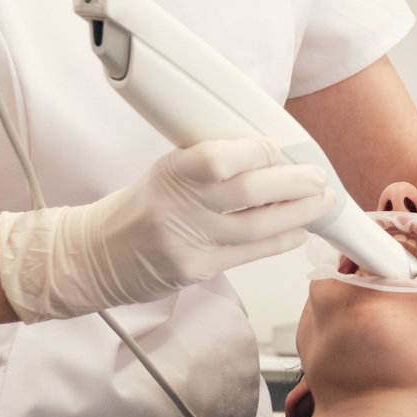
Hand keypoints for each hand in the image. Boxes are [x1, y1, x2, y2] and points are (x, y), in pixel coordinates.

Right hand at [0, 136, 332, 322]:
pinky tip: (298, 231)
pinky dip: (279, 241)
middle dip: (292, 183)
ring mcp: (188, 243)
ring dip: (297, 214)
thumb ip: (209, 164)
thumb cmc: (139, 206)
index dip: (254, 151)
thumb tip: (267, 155)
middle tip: (318, 177)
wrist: (96, 256)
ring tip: (320, 202)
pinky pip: (249, 256)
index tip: (277, 146)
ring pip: (256, 228)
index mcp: (169, 173)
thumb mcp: (165, 171)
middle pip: (247, 193)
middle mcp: (177, 208)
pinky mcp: (196, 271)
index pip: (218, 158)